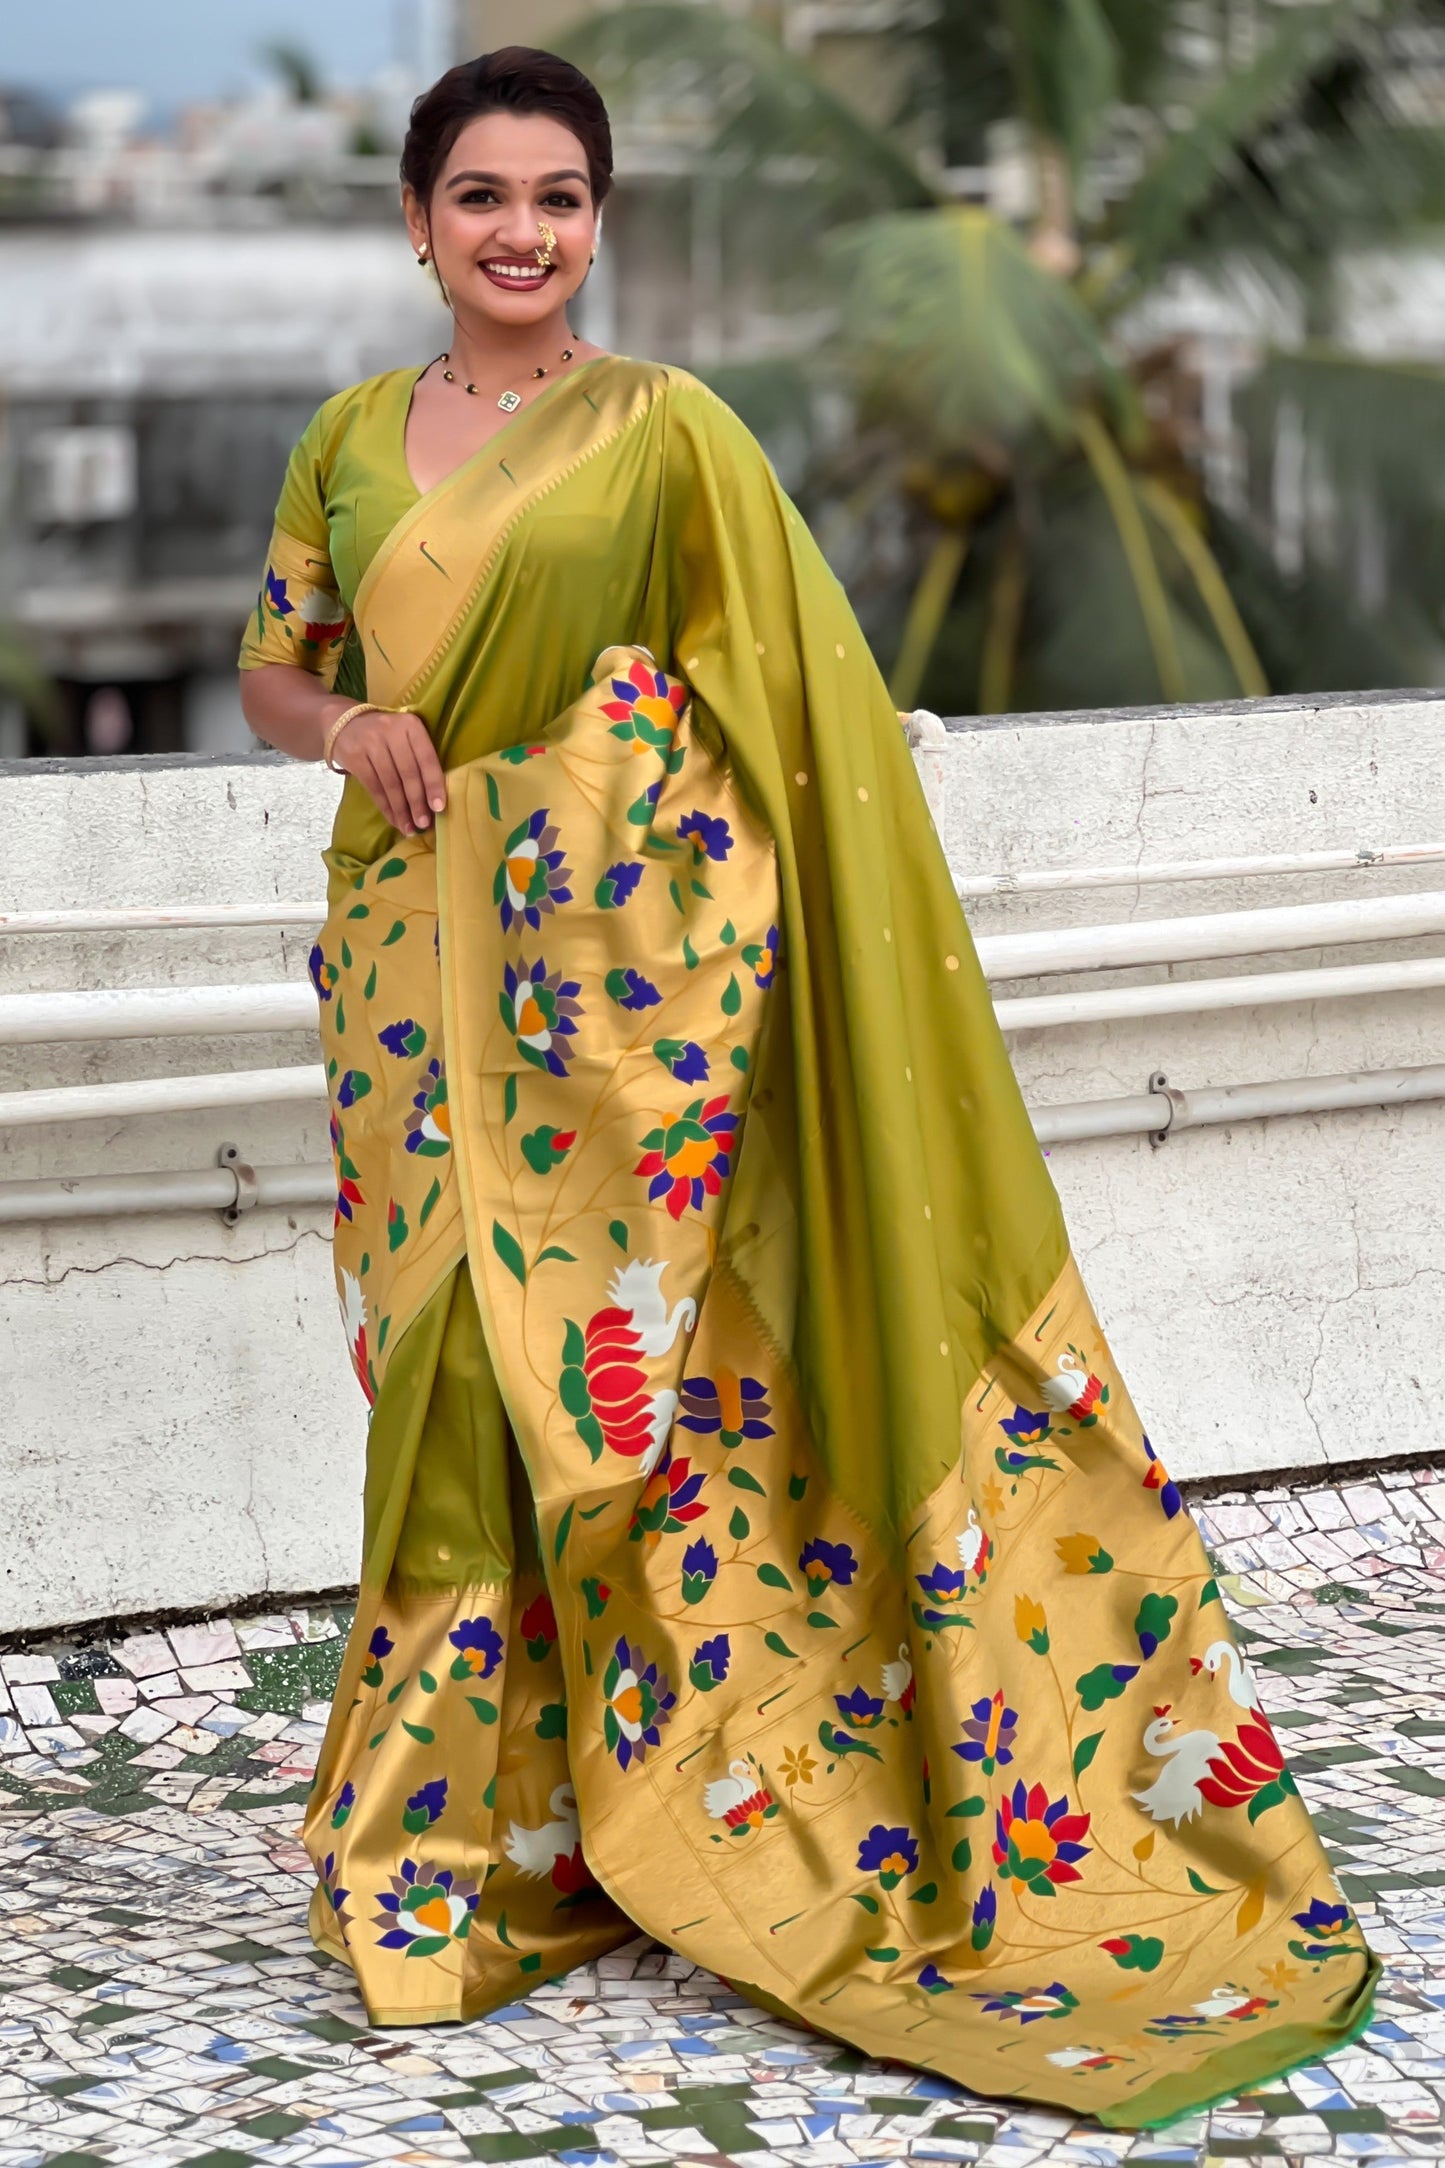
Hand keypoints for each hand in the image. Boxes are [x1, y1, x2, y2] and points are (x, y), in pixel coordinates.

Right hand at [333, 708, 447, 834]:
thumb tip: (433, 800)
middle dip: (417, 802)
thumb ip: (419, 759)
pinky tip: (394, 820)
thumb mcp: (405, 736)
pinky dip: (386, 807)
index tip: (439, 808)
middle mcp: (391, 731)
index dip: (433, 784)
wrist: (345, 723)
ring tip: (409, 828)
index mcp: (411, 726)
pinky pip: (374, 788)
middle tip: (423, 824)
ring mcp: (371, 743)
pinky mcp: (356, 757)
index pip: (426, 758)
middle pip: (408, 773)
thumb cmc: (385, 735)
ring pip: (391, 784)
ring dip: (401, 810)